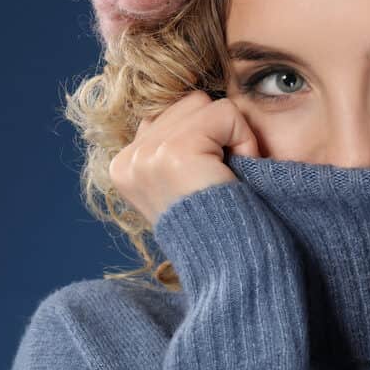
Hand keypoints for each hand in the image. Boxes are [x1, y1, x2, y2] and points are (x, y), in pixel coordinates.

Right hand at [109, 90, 260, 226]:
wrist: (232, 269)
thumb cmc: (223, 229)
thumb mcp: (186, 186)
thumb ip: (177, 147)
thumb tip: (196, 101)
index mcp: (124, 167)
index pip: (171, 114)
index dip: (206, 139)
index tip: (208, 182)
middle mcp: (127, 160)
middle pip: (188, 103)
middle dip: (218, 133)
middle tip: (223, 180)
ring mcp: (147, 156)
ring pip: (205, 103)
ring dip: (232, 135)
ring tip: (228, 178)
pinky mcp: (175, 152)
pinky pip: (226, 113)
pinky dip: (245, 141)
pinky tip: (236, 177)